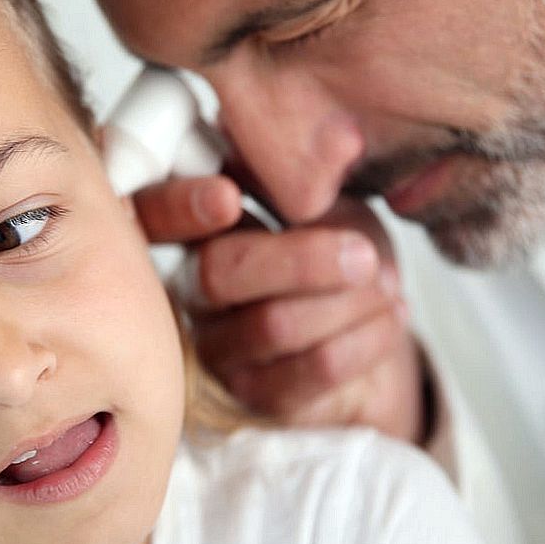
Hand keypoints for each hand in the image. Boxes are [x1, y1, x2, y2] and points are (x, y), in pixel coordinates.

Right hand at [133, 178, 424, 442]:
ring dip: (347, 302)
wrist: (377, 330)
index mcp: (200, 230)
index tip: (227, 198)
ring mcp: (222, 350)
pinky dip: (367, 338)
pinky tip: (392, 317)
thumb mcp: (326, 203)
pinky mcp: (261, 398)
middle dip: (298, 261)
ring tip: (388, 286)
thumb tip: (280, 145)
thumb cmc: (342, 252)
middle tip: (362, 256)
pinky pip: (315, 368)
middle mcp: (194, 292)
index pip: (152, 214)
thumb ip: (293, 180)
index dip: (177, 206)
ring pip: (274, 324)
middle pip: (219, 274)